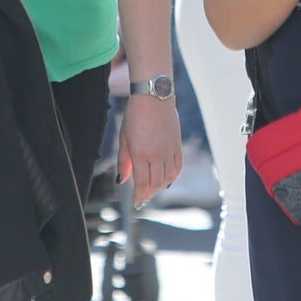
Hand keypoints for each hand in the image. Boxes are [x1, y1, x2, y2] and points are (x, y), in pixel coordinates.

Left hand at [119, 85, 182, 206]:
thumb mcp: (124, 138)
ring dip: (159, 187)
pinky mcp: (177, 145)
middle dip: (148, 194)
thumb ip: (123, 161)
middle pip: (155, 184)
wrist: (154, 97)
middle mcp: (157, 155)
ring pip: (167, 178)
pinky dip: (172, 177)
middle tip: (143, 197)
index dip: (140, 196)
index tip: (137, 204)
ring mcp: (169, 150)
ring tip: (152, 189)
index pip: (142, 183)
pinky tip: (166, 179)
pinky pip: (177, 167)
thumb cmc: (135, 116)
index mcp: (141, 154)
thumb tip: (122, 181)